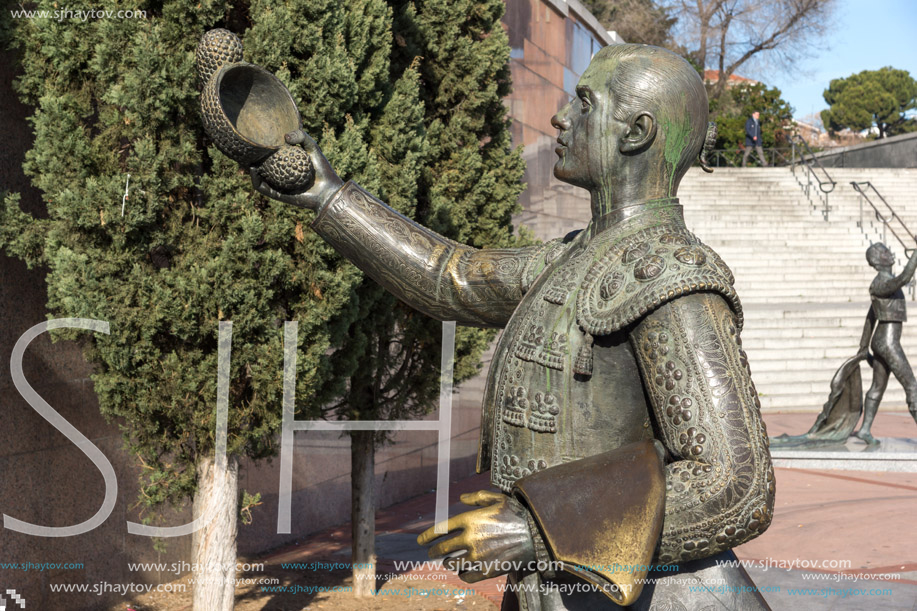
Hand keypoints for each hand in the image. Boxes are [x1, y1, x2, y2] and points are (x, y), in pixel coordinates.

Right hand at [249, 130, 342, 210]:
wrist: (328, 191)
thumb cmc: (322, 170)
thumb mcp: (312, 148)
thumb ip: (302, 136)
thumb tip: (284, 137)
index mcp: (286, 163)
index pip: (270, 153)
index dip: (260, 146)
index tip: (253, 136)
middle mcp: (280, 174)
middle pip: (260, 164)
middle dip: (250, 156)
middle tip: (244, 145)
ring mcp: (277, 184)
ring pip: (258, 175)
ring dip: (248, 166)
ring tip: (244, 156)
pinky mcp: (276, 195)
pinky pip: (261, 187)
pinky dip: (255, 178)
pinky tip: (253, 168)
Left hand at [417, 490, 535, 582]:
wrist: (536, 534)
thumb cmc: (516, 514)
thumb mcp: (497, 498)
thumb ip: (476, 497)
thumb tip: (460, 499)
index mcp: (470, 520)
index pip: (440, 529)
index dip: (427, 536)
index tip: (420, 541)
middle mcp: (471, 538)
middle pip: (443, 548)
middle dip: (433, 551)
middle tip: (430, 553)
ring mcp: (479, 556)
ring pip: (453, 563)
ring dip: (447, 563)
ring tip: (447, 562)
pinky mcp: (488, 570)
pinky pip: (467, 576)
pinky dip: (462, 575)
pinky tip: (462, 572)